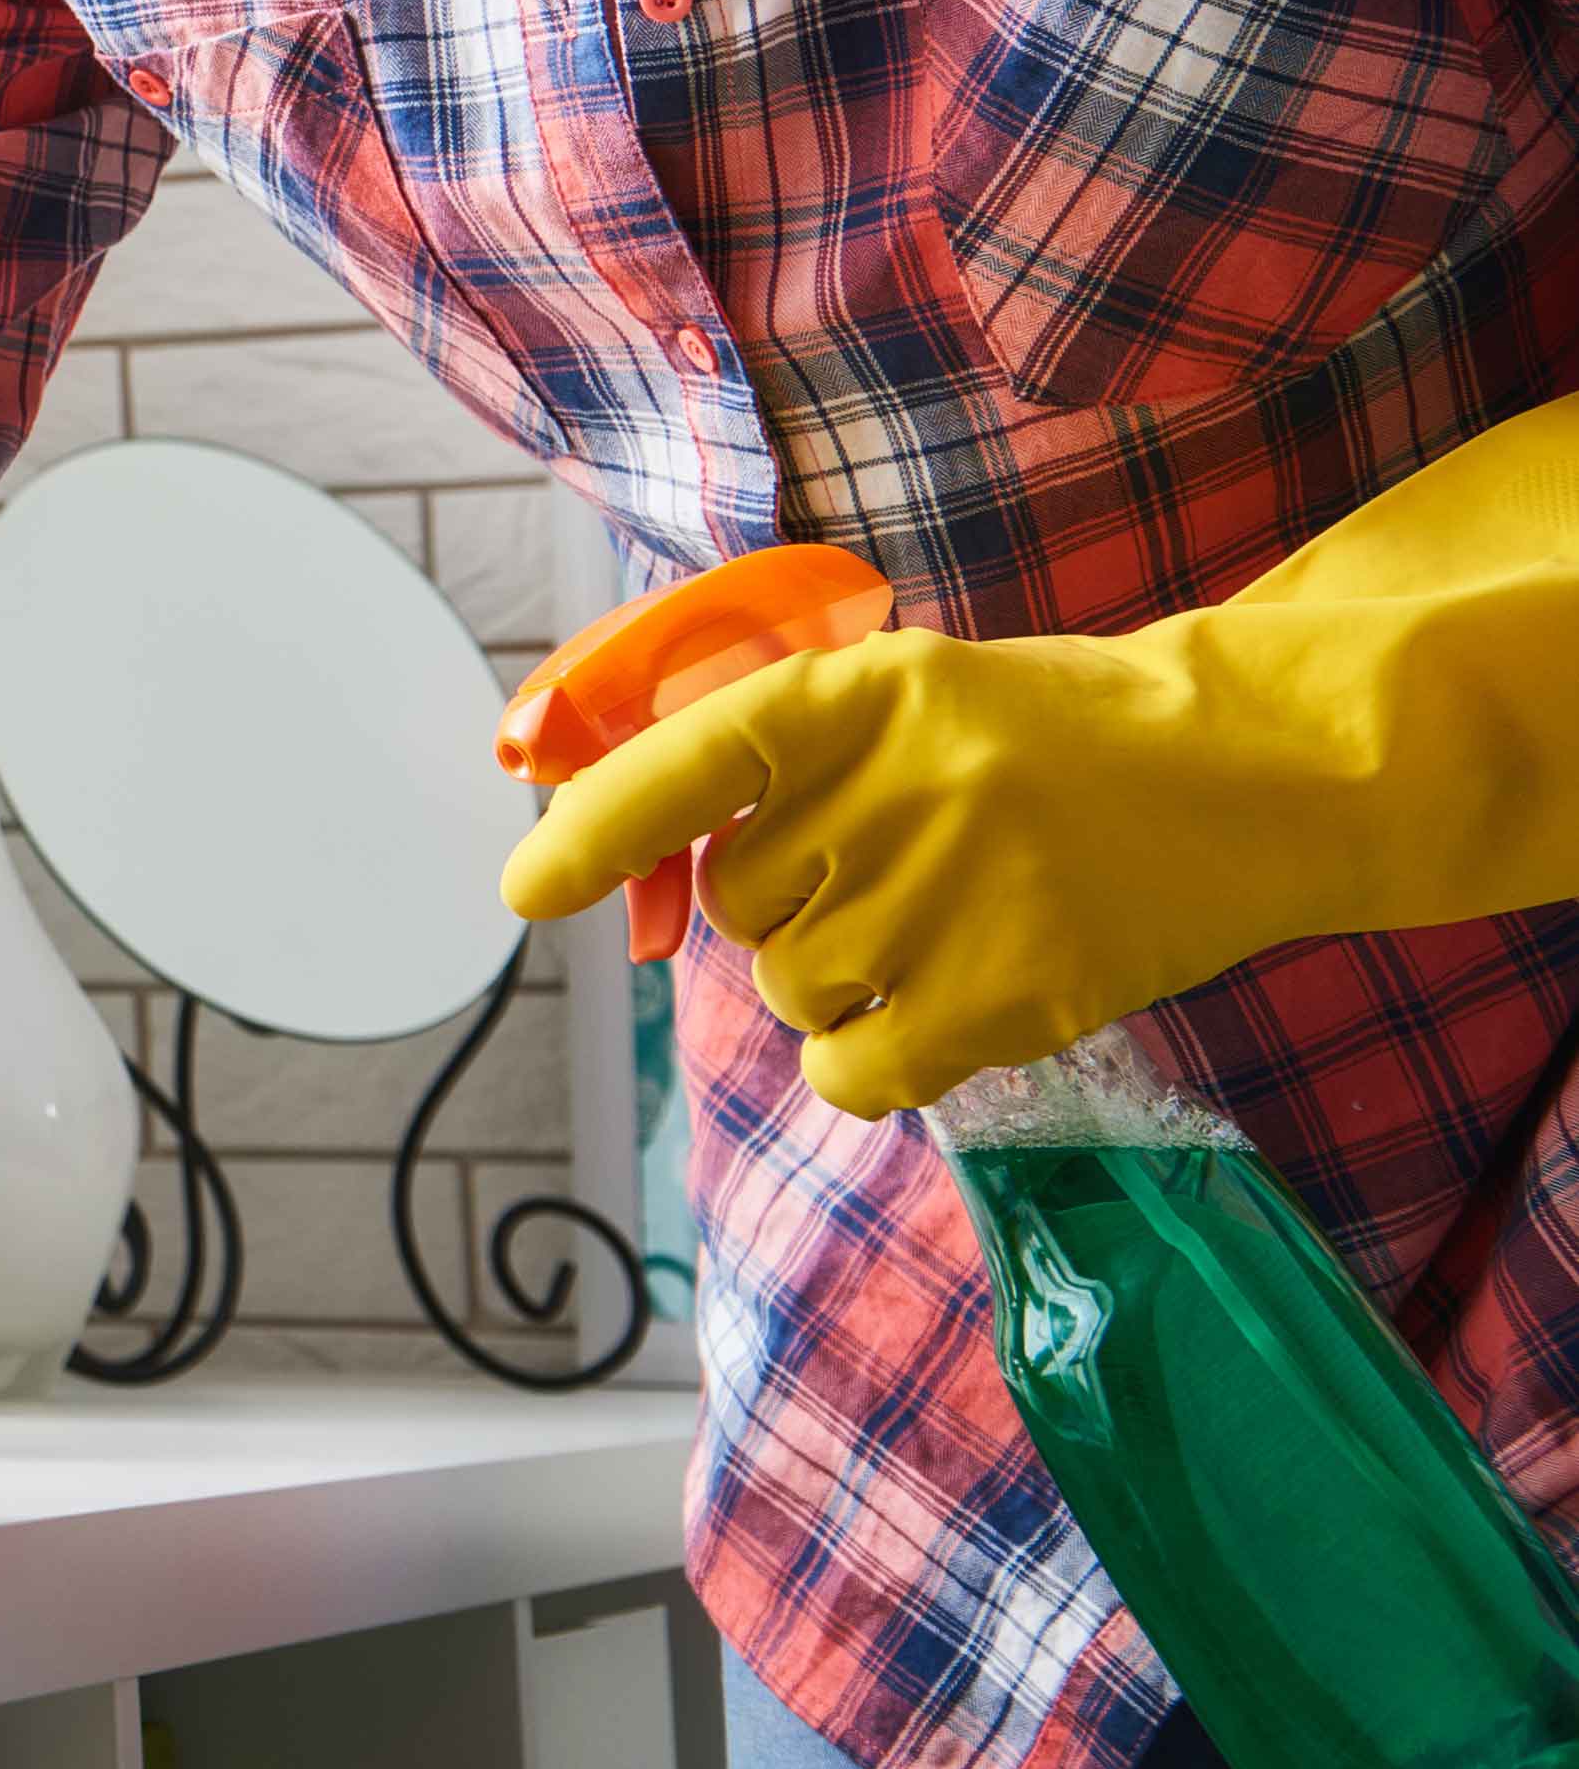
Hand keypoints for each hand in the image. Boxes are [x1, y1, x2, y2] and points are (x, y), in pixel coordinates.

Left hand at [498, 401, 1578, 1119]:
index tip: (523, 892)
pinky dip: (869, 1060)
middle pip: (736, 908)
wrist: (1246, 771)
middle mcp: (894, 793)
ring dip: (838, 978)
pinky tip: (938, 1011)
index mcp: (855, 697)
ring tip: (945, 918)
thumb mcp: (906, 696)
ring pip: (791, 990)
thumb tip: (627, 862)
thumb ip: (776, 763)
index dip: (592, 832)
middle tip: (897, 866)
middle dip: (787, 904)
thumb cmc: (1045, 735)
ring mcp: (952, 898)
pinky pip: (856, 1072)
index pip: (683, 768)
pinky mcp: (1011, 995)